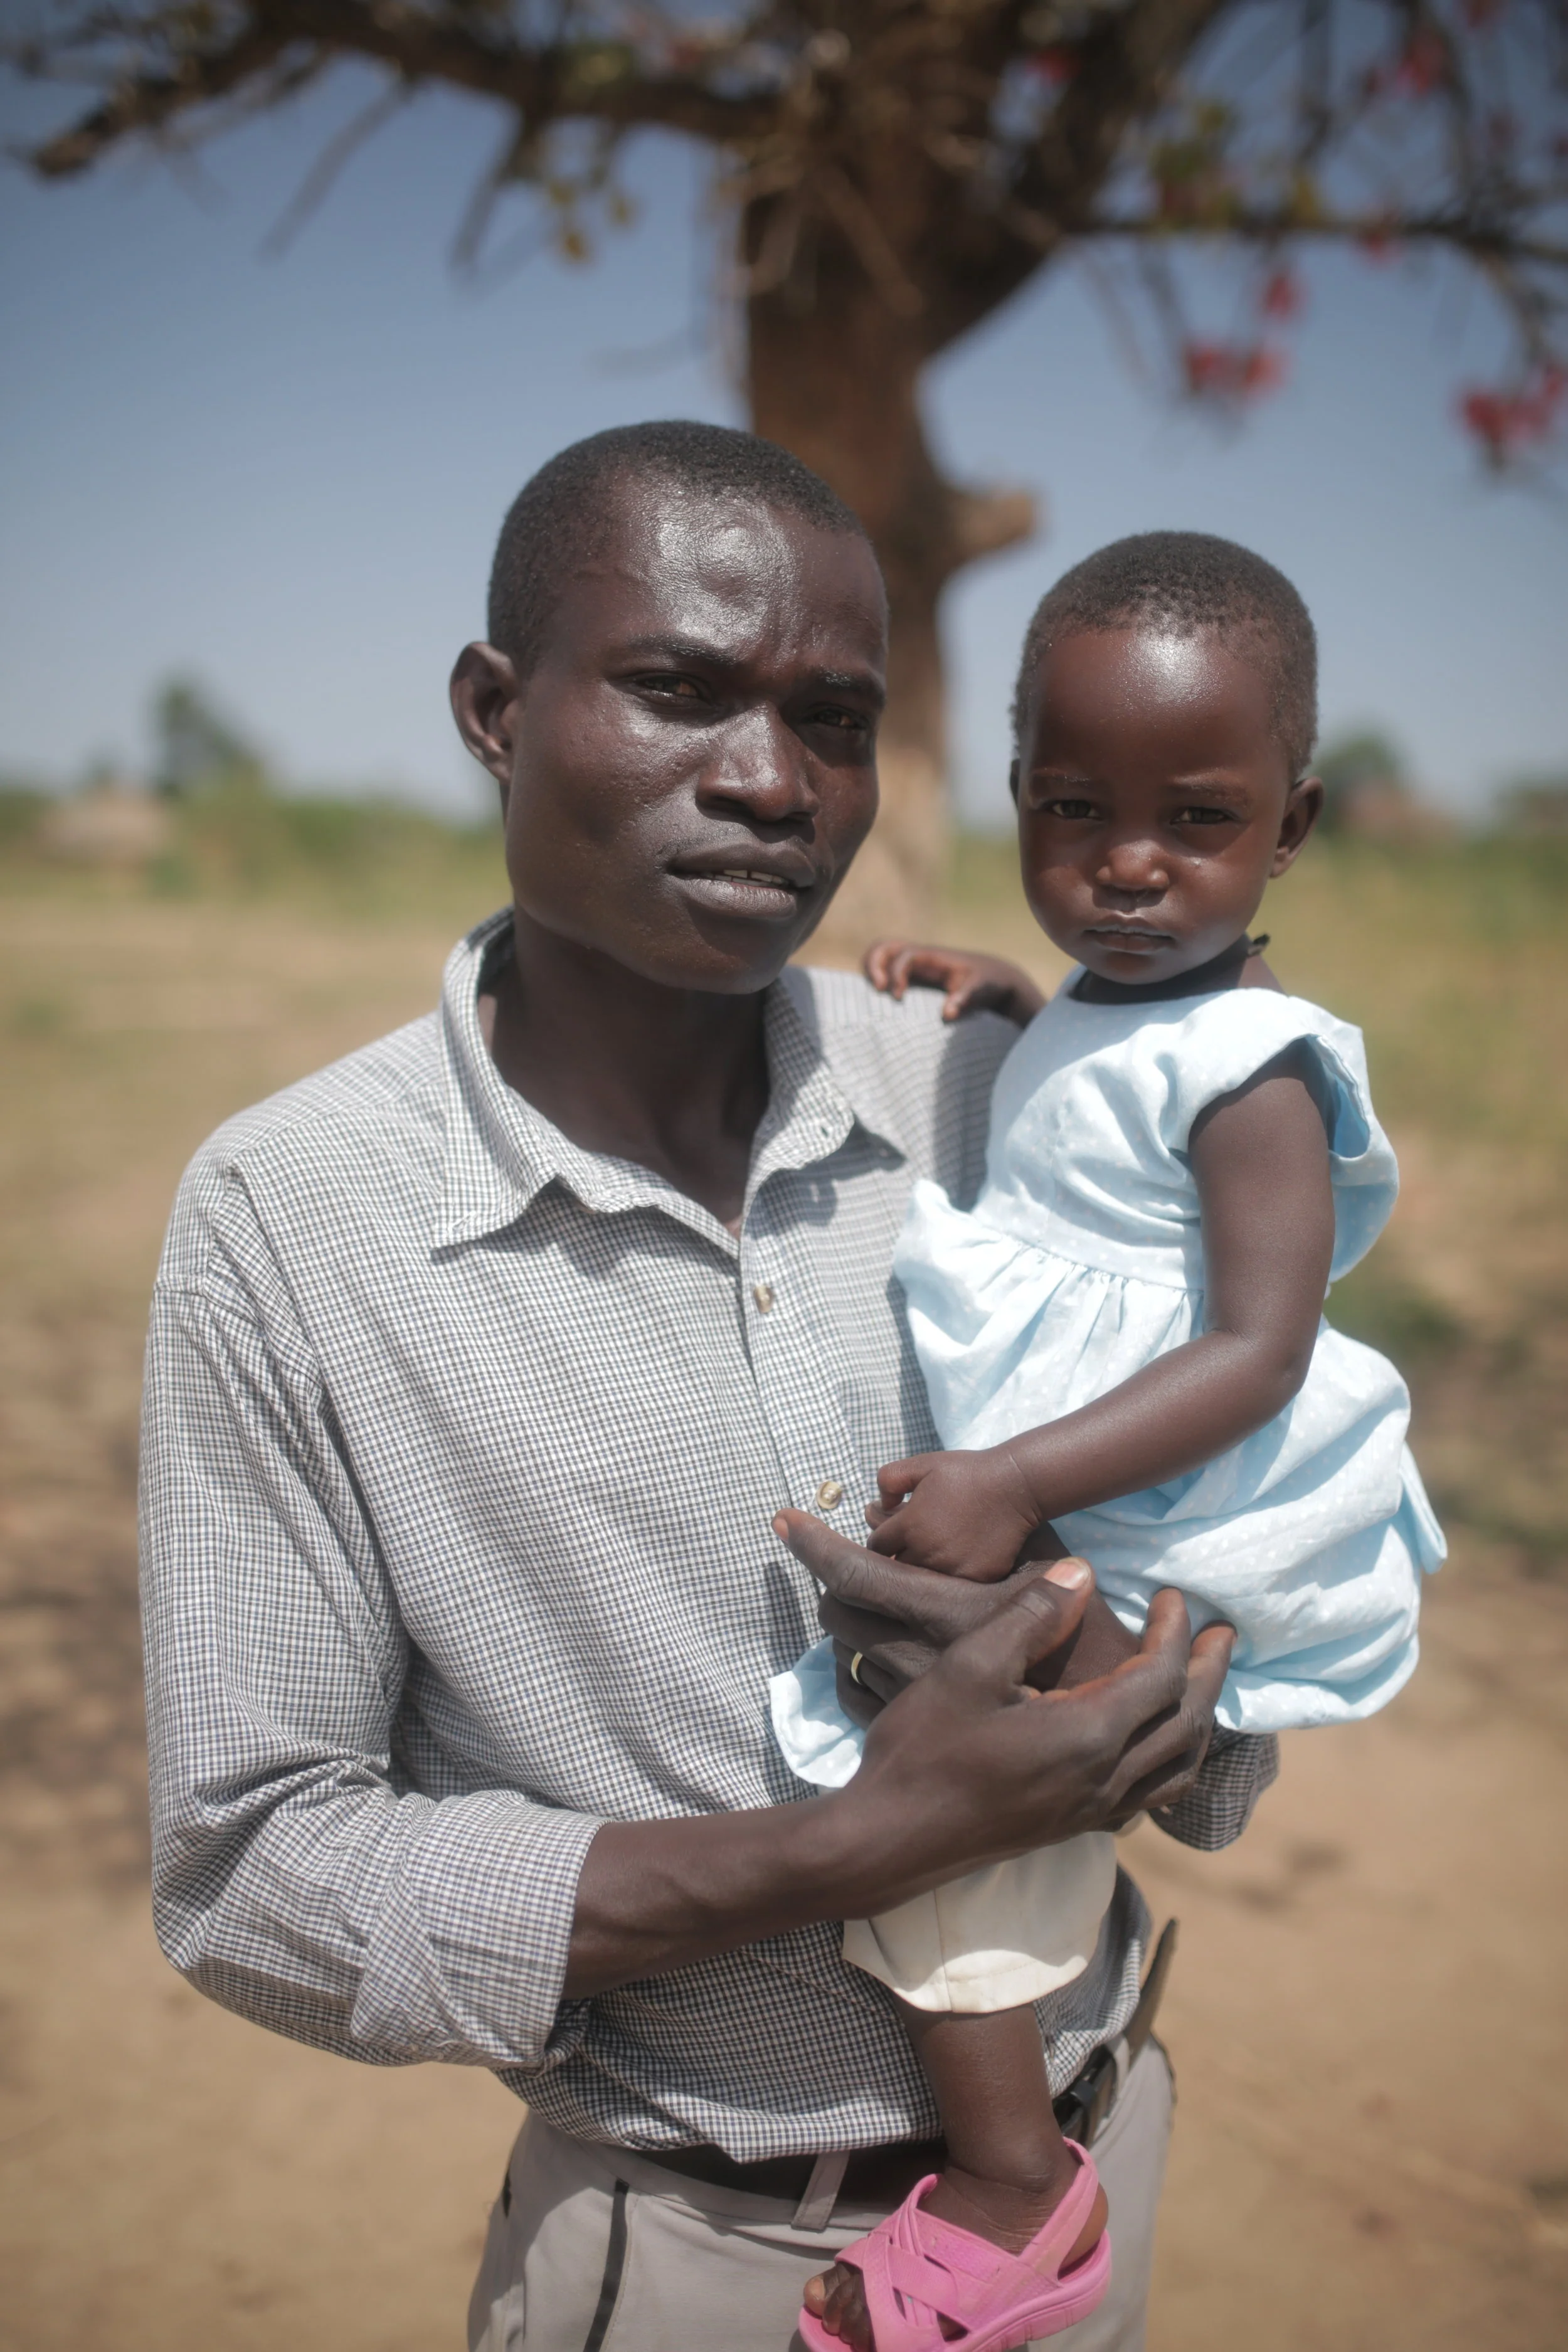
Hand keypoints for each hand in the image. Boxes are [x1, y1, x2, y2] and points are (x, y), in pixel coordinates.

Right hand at [776, 1512, 1233, 1820]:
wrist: (890, 1840)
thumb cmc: (924, 1749)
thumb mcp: (969, 1667)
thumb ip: (1031, 1616)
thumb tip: (1083, 1574)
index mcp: (1089, 1737)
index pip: (1162, 1678)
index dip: (1175, 1632)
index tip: (1171, 1595)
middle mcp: (1106, 1780)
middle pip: (1187, 1724)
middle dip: (1210, 1673)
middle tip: (1223, 1633)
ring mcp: (1093, 1811)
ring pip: (1178, 1767)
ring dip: (1199, 1719)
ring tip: (1200, 1684)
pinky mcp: (1075, 1827)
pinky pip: (1152, 1795)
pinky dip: (1172, 1761)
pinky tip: (1153, 1743)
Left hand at [823, 1526, 1137, 1722]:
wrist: (1111, 1716)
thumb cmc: (1083, 1628)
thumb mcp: (1044, 1561)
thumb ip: (973, 1527)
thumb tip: (905, 1504)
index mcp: (944, 1613)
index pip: (853, 1572)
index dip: (812, 1543)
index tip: (783, 1520)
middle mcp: (920, 1660)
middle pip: (838, 1613)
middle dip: (833, 1585)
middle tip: (843, 1569)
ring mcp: (914, 1703)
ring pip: (845, 1655)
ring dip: (848, 1627)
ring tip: (866, 1609)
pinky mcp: (915, 1733)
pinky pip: (854, 1698)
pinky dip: (854, 1670)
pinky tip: (871, 1655)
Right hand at [863, 939, 1047, 1026]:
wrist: (994, 977)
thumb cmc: (987, 981)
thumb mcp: (981, 989)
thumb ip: (965, 998)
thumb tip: (948, 1014)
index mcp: (934, 956)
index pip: (906, 956)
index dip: (896, 973)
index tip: (897, 996)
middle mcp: (921, 956)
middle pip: (886, 946)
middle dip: (874, 964)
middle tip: (879, 989)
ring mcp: (916, 964)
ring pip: (883, 954)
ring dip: (872, 968)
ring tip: (876, 992)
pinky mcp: (914, 975)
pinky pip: (889, 969)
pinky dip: (879, 977)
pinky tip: (883, 997)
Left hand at [868, 1446, 1043, 1582]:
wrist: (1015, 1485)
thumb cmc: (966, 1473)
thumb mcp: (922, 1464)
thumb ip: (890, 1479)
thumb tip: (879, 1504)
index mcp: (909, 1526)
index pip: (877, 1546)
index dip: (883, 1539)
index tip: (893, 1535)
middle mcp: (927, 1553)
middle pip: (898, 1567)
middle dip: (901, 1555)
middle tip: (914, 1543)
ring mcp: (953, 1569)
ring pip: (924, 1580)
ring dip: (924, 1568)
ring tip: (936, 1552)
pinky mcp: (977, 1577)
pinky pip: (955, 1585)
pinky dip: (953, 1575)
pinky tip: (960, 1558)